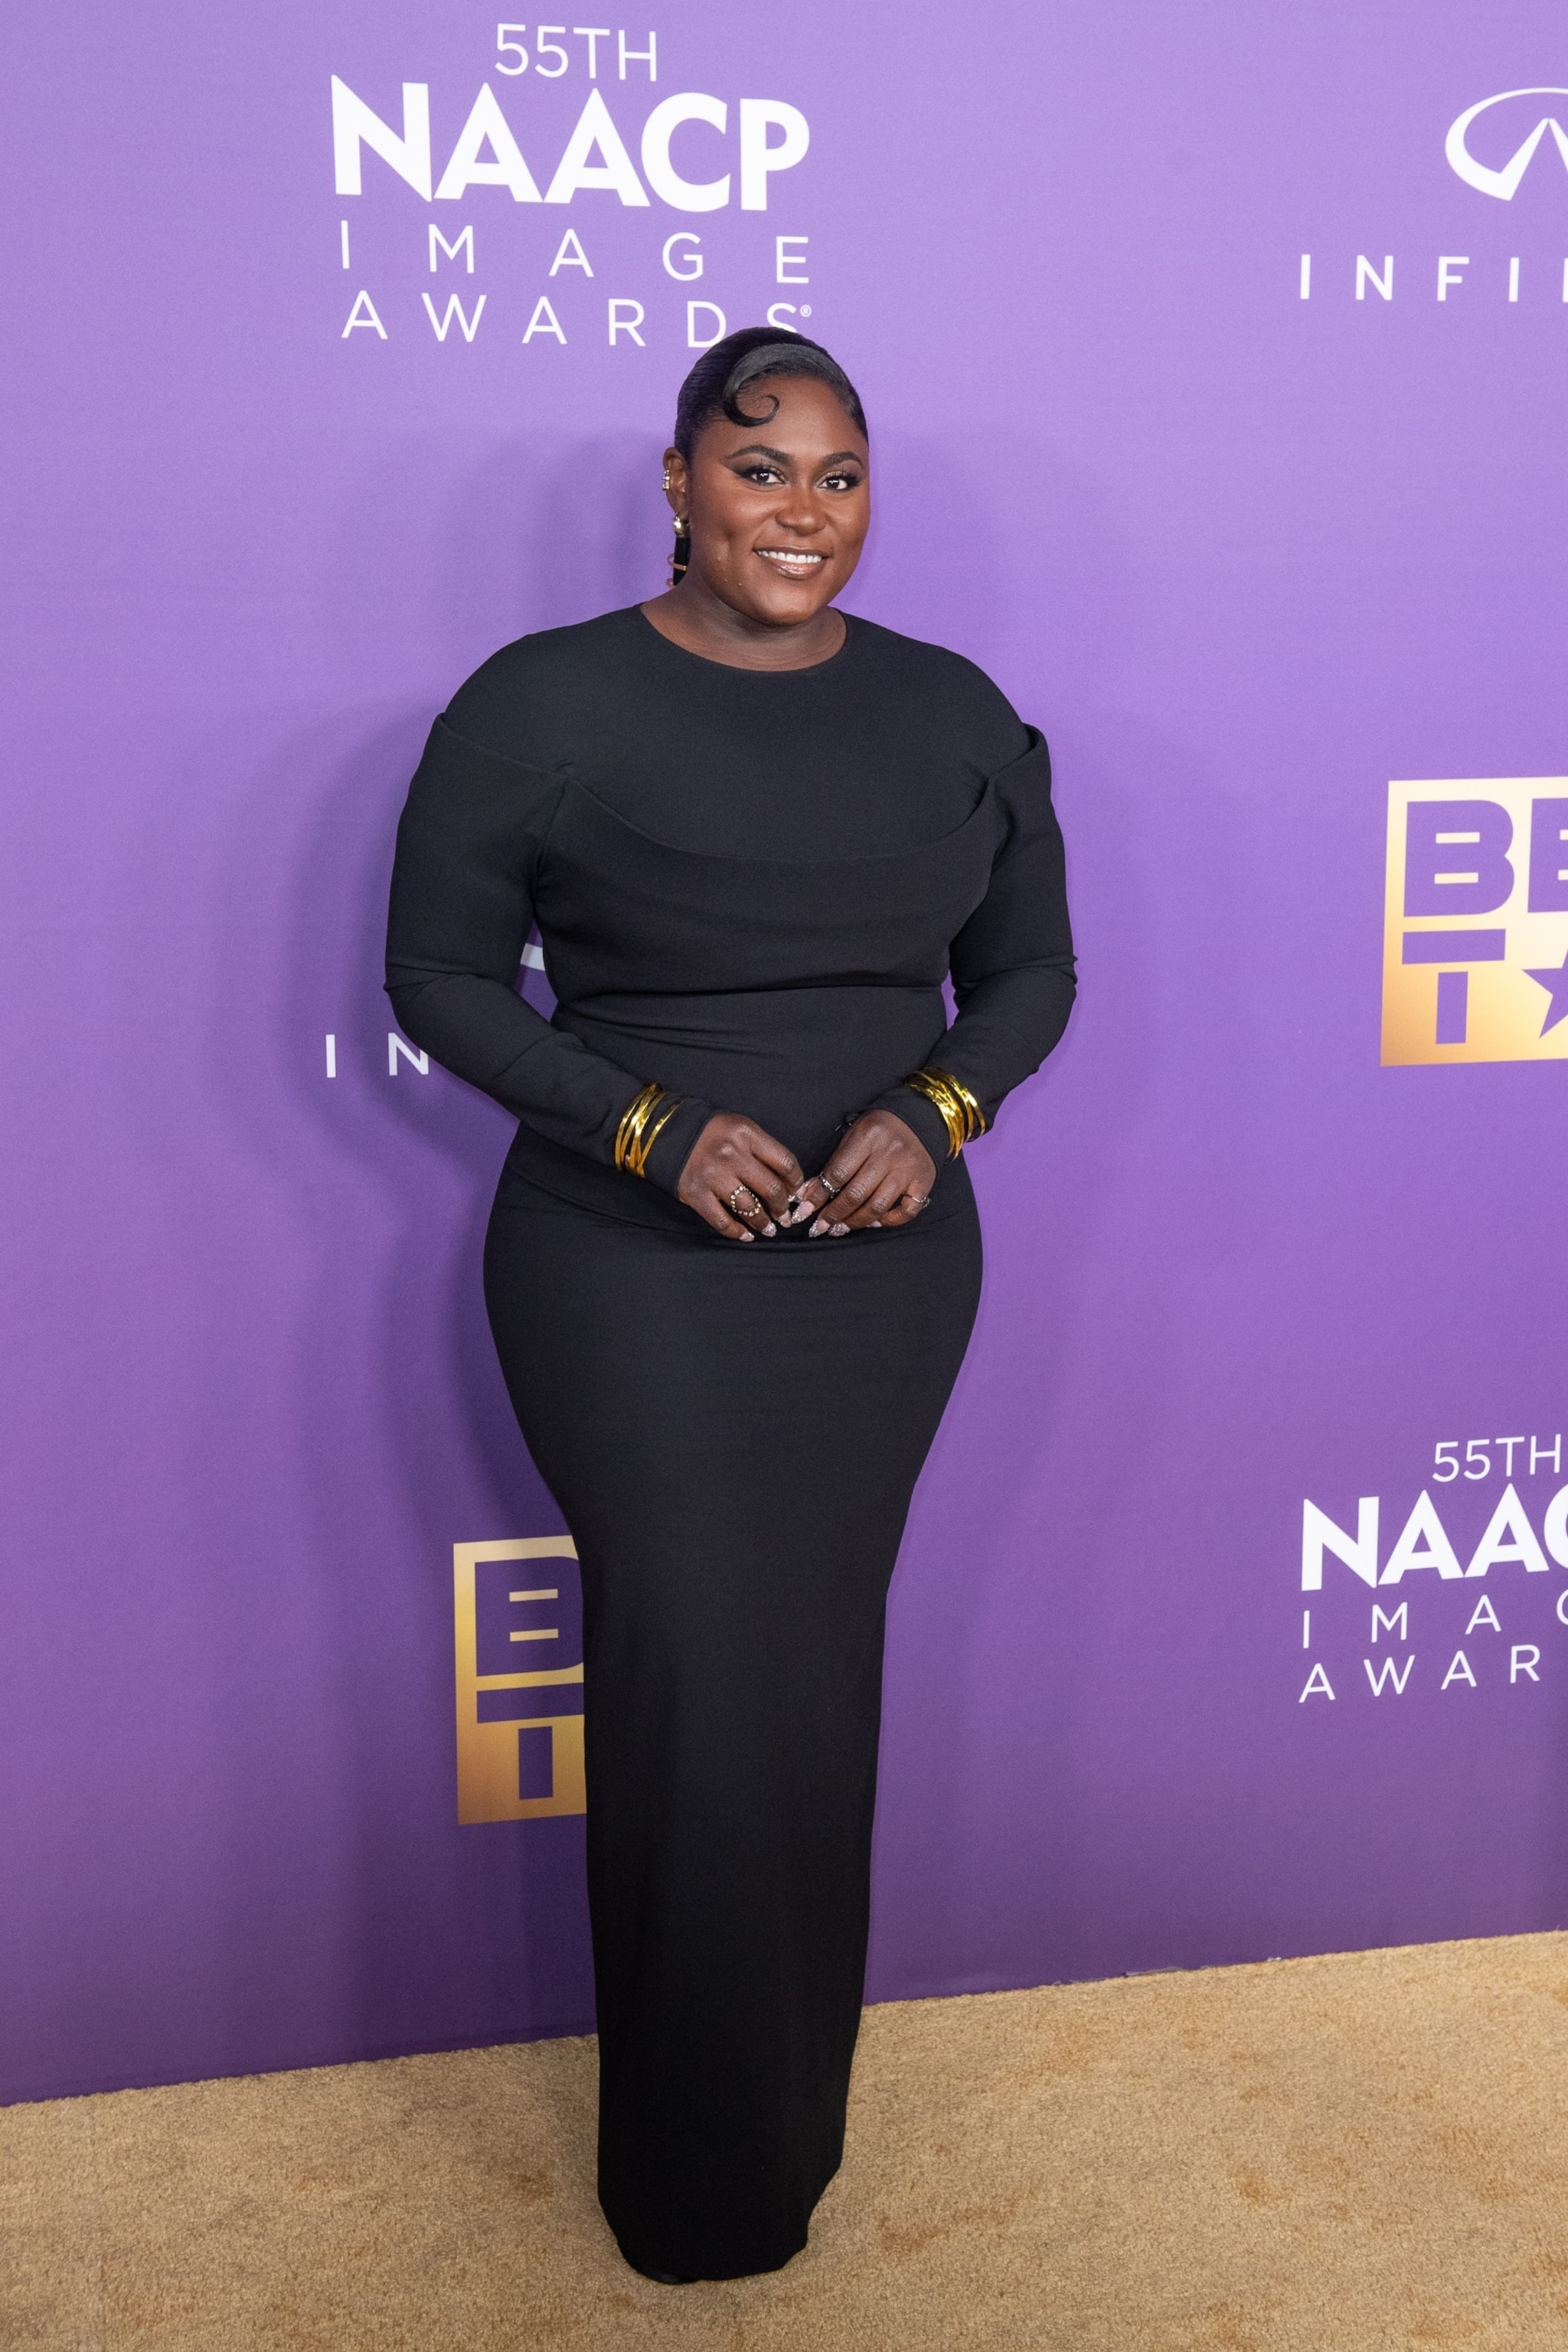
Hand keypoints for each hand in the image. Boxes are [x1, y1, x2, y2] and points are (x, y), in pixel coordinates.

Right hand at [677, 1114, 805, 1240]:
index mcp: (746, 1134)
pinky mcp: (695, 1193)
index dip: (796, 1182)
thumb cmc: (712, 1133)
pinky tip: (746, 1235)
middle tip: (784, 1216)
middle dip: (782, 1208)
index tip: (795, 1193)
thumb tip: (790, 1183)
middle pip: (770, 1188)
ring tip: (769, 1229)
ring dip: (763, 1223)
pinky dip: (737, 1232)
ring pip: (749, 1208)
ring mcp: (712, 1175)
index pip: (785, 1162)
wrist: (667, 1133)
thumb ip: (764, 1150)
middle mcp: (731, 1154)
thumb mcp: (740, 1128)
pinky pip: (722, 1221)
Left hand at [785, 1110, 935, 1235]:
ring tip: (839, 1229)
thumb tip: (808, 1193)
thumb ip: (834, 1163)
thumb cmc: (880, 1128)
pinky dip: (889, 1221)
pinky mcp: (924, 1183)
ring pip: (878, 1206)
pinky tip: (874, 1222)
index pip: (838, 1173)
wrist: (920, 1118)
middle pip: (856, 1193)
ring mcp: (908, 1170)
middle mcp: (889, 1154)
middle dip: (833, 1214)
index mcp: (868, 1137)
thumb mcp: (853, 1134)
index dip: (818, 1196)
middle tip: (820, 1227)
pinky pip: (907, 1211)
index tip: (803, 1211)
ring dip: (855, 1222)